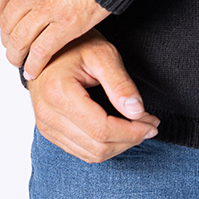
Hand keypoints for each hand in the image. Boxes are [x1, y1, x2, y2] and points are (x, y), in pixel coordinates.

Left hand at [0, 0, 110, 79]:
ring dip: (16, 54)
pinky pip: (42, 51)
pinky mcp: (67, 24)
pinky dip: (35, 63)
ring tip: (19, 60)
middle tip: (12, 43)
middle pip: (7, 23)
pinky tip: (33, 68)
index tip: (4, 20)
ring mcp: (45, 8)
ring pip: (20, 41)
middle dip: (7, 37)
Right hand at [27, 32, 160, 162]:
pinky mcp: (48, 130)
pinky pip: (80, 151)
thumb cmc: (75, 44)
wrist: (49, 44)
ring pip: (90, 154)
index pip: (101, 129)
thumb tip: (137, 112)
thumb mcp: (103, 53)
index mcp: (59, 93)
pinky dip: (103, 146)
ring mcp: (45, 125)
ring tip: (137, 128)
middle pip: (97, 147)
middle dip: (129, 140)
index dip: (132, 131)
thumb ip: (120, 83)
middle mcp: (47, 114)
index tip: (152, 123)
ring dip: (118, 146)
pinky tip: (118, 131)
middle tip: (149, 125)